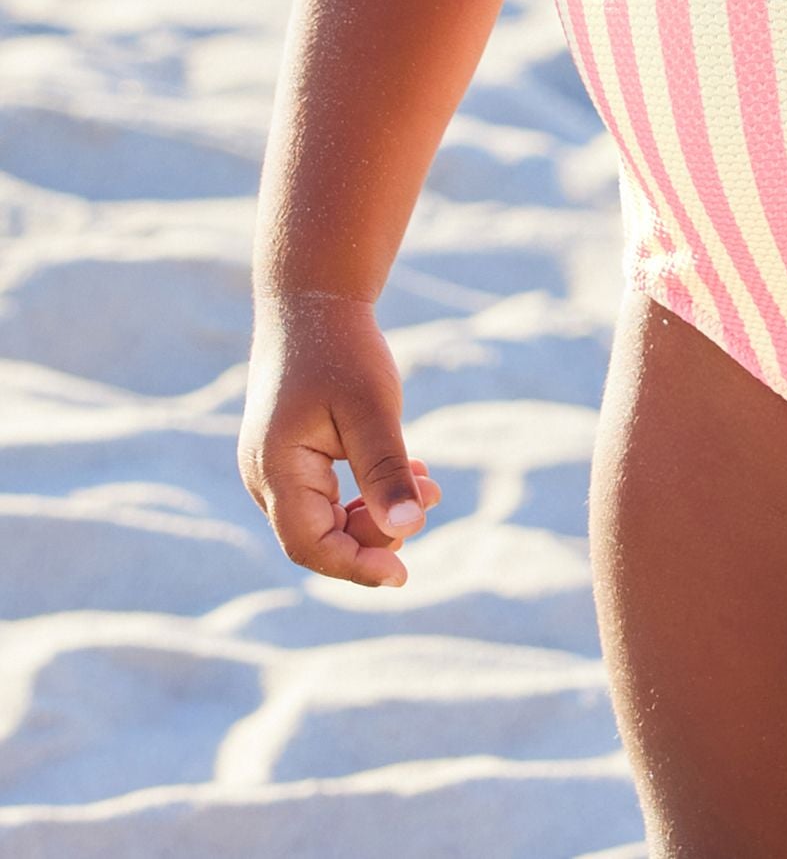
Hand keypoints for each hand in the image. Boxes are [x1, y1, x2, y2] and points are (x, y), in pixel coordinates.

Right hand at [239, 289, 443, 589]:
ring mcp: (273, 469)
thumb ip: (386, 471)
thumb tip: (408, 530)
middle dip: (379, 529)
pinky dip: (366, 492)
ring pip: (326, 518)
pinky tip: (407, 470)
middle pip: (320, 536)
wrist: (313, 301)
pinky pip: (326, 497)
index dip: (356, 566)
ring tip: (427, 477)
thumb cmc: (342, 350)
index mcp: (276, 469)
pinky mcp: (289, 459)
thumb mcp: (372, 409)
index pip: (311, 545)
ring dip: (377, 510)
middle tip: (432, 492)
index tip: (403, 575)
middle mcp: (264, 477)